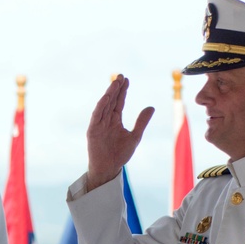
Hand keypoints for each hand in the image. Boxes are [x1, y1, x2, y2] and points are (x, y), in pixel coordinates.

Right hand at [85, 75, 153, 190]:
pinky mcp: (93, 131)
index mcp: (115, 120)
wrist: (109, 168)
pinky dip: (101, 107)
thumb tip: (151, 107)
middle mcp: (106, 120)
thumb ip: (141, 122)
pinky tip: (106, 98)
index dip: (122, 91)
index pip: (119, 102)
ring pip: (104, 106)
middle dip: (116, 88)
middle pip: (111, 101)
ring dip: (109, 94)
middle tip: (121, 76)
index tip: (127, 80)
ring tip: (115, 83)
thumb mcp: (135, 136)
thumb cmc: (120, 154)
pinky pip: (96, 116)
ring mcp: (99, 124)